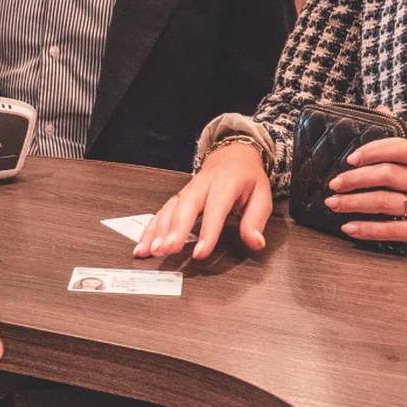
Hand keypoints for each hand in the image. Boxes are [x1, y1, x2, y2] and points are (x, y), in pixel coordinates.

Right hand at [133, 141, 271, 259]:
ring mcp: (188, 189)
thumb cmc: (247, 177)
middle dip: (175, 229)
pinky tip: (144, 244)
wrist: (233, 154)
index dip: (207, 232)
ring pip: (170, 208)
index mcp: (226, 182)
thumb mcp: (262, 195)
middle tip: (168, 249)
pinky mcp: (179, 196)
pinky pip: (162, 211)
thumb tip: (255, 242)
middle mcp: (203, 184)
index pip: (215, 208)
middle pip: (186, 206)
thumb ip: (256, 220)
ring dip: (158, 230)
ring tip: (152, 250)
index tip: (200, 252)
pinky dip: (151, 228)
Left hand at [325, 138, 406, 273]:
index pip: (403, 148)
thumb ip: (401, 149)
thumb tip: (380, 110)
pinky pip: (395, 229)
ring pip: (387, 202)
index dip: (374, 150)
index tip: (350, 159)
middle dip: (355, 179)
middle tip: (333, 184)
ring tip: (333, 204)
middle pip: (389, 175)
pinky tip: (349, 227)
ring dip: (354, 203)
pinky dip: (368, 229)